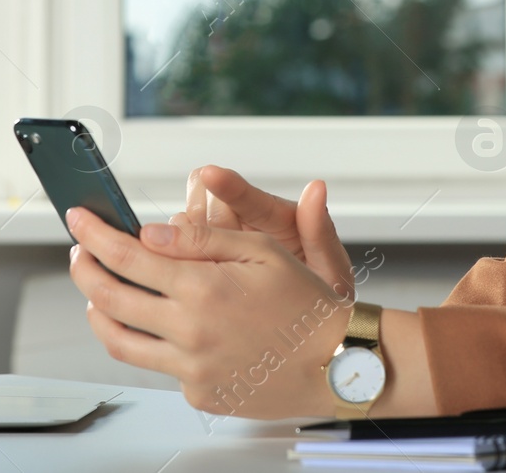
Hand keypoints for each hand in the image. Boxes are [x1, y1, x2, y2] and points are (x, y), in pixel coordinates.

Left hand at [66, 205, 350, 420]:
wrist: (338, 362)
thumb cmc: (307, 304)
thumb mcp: (263, 250)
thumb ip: (202, 240)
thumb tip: (151, 233)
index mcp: (203, 289)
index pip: (127, 257)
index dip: (96, 234)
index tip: (79, 219)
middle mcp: (190, 331)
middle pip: (110, 299)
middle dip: (85, 270)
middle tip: (79, 252)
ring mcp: (191, 368)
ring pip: (121, 341)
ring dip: (99, 312)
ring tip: (98, 292)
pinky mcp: (198, 393)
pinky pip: (159, 367)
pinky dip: (150, 343)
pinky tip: (159, 326)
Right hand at [182, 165, 354, 299]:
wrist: (308, 330)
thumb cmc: (323, 296)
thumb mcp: (329, 270)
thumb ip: (319, 231)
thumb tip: (317, 187)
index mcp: (278, 219)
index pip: (248, 196)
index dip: (228, 185)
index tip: (210, 174)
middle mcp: (244, 223)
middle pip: (207, 200)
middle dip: (204, 215)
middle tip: (212, 240)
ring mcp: (220, 242)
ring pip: (188, 222)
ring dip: (188, 234)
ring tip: (205, 262)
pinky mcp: (203, 261)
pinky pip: (179, 248)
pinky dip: (176, 253)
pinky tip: (185, 271)